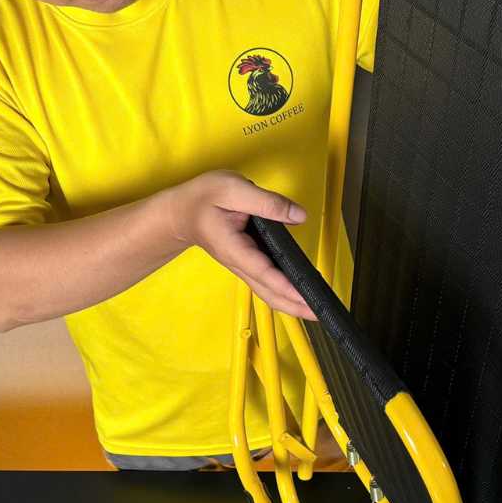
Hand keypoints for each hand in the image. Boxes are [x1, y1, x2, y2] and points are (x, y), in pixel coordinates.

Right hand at [166, 170, 316, 320]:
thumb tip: (298, 215)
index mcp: (234, 248)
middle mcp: (239, 263)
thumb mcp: (233, 189)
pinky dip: (284, 293)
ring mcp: (242, 267)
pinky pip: (267, 284)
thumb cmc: (202, 199)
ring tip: (316, 309)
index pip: (264, 272)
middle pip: (269, 293)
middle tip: (321, 313)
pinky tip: (299, 293)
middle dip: (295, 306)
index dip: (286, 286)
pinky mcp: (246, 264)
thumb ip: (267, 202)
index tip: (306, 296)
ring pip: (268, 293)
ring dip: (292, 304)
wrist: (180, 213)